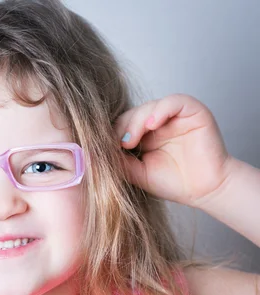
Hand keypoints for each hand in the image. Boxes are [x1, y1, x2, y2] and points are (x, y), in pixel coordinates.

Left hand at [114, 93, 232, 207]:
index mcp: (144, 134)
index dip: (111, 133)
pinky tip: (151, 124)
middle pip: (132, 113)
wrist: (204, 191)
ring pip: (149, 106)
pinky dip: (160, 110)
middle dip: (122, 127)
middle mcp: (158, 122)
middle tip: (120, 145)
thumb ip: (116, 161)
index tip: (103, 147)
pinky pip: (174, 101)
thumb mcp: (136, 172)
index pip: (121, 124)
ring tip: (132, 139)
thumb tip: (89, 154)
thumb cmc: (173, 183)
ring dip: (136, 121)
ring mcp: (175, 116)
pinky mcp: (193, 111)